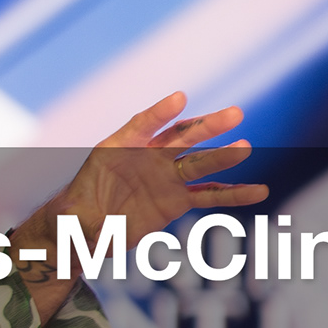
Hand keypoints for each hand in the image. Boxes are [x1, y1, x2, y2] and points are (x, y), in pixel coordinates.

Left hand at [17, 93, 265, 319]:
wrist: (85, 227)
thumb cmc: (73, 212)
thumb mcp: (69, 216)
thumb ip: (82, 217)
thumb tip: (93, 226)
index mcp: (119, 148)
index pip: (142, 125)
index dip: (159, 113)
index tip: (179, 99)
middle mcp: (148, 157)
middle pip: (182, 137)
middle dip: (206, 127)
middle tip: (234, 114)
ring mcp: (165, 178)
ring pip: (199, 164)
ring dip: (223, 156)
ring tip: (247, 147)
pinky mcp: (177, 200)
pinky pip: (208, 195)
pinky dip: (232, 194)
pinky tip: (258, 191)